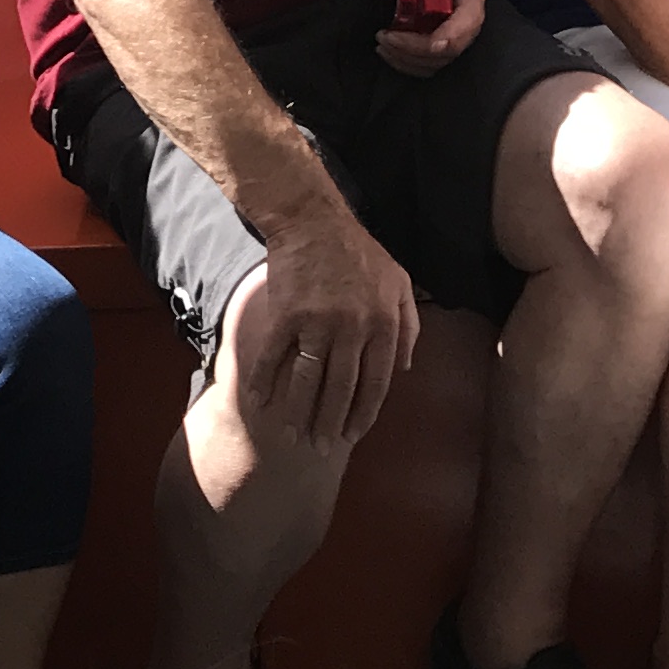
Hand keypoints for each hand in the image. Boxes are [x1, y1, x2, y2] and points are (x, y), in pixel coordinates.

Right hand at [233, 200, 419, 447]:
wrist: (313, 221)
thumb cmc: (360, 252)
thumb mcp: (399, 282)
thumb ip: (409, 326)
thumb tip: (404, 368)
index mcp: (383, 323)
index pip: (376, 384)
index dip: (363, 415)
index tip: (351, 436)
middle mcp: (353, 328)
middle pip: (341, 390)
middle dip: (330, 424)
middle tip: (320, 448)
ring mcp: (317, 322)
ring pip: (308, 381)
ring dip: (300, 413)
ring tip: (293, 435)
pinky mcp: (285, 315)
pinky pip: (273, 357)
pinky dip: (264, 382)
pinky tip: (260, 402)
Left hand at [372, 0, 487, 75]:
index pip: (469, 17)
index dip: (452, 34)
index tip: (430, 43)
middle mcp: (471, 16)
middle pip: (452, 46)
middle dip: (418, 49)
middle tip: (385, 38)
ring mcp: (459, 33)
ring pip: (441, 60)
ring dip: (410, 59)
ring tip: (382, 45)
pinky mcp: (445, 43)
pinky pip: (432, 64)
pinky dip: (410, 64)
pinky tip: (389, 52)